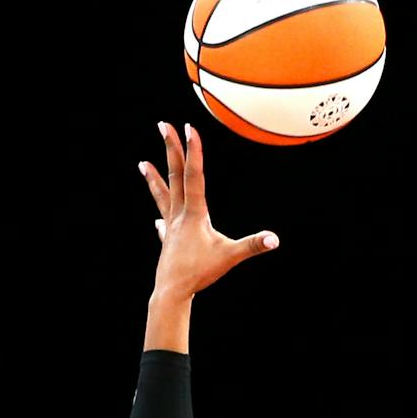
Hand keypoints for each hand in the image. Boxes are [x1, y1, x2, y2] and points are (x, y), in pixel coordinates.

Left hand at [140, 121, 276, 296]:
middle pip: (174, 176)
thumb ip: (252, 246)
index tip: (189, 128)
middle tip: (162, 125)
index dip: (193, 151)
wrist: (171, 292)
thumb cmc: (198, 273)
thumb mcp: (229, 257)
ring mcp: (170, 228)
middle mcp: (178, 215)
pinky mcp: (168, 242)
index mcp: (194, 214)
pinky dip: (162, 219)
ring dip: (154, 178)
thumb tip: (274, 239)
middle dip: (170, 149)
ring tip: (142, 163)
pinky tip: (158, 221)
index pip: (194, 175)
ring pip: (162, 196)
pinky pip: (164, 225)